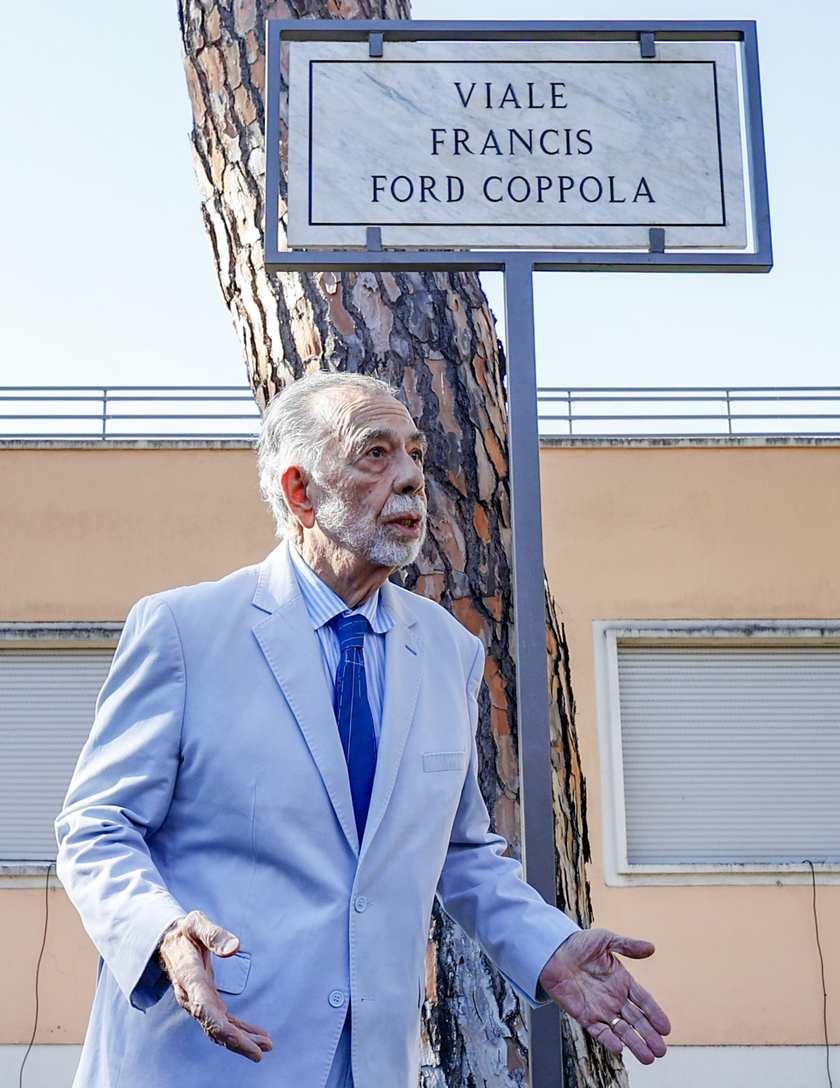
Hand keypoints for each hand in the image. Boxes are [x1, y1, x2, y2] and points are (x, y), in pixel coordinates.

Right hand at [156, 910, 272, 1061]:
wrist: (169, 942)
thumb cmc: (185, 931)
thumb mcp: (196, 923)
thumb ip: (214, 934)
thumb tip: (235, 947)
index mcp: (189, 978)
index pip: (203, 1008)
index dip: (220, 1026)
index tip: (237, 1039)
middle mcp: (192, 997)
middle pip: (212, 1026)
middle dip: (235, 1042)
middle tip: (260, 1052)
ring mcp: (199, 1002)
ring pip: (219, 1029)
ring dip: (241, 1040)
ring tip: (266, 1046)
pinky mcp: (207, 1002)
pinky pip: (223, 1022)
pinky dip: (240, 1031)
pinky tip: (257, 1036)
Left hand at [538, 928, 669, 1064]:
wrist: (552, 951)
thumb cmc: (578, 943)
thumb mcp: (605, 939)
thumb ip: (628, 946)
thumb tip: (652, 948)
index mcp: (622, 981)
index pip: (644, 1001)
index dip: (655, 1014)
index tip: (666, 1028)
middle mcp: (614, 997)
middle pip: (636, 1020)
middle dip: (649, 1036)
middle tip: (661, 1051)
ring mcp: (600, 1008)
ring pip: (622, 1030)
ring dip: (635, 1044)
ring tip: (649, 1058)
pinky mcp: (584, 1015)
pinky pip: (600, 1032)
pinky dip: (609, 1041)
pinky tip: (620, 1049)